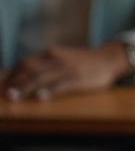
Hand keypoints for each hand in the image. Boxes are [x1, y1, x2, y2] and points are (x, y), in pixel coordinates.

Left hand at [2, 43, 131, 100]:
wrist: (109, 59)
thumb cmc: (84, 60)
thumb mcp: (64, 56)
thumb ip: (47, 62)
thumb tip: (25, 73)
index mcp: (53, 53)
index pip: (26, 62)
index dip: (13, 74)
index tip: (5, 85)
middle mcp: (57, 59)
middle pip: (29, 69)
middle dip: (15, 82)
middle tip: (7, 94)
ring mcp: (67, 69)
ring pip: (41, 78)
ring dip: (25, 88)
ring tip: (14, 97)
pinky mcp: (77, 79)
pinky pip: (60, 85)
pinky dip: (49, 91)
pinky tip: (40, 97)